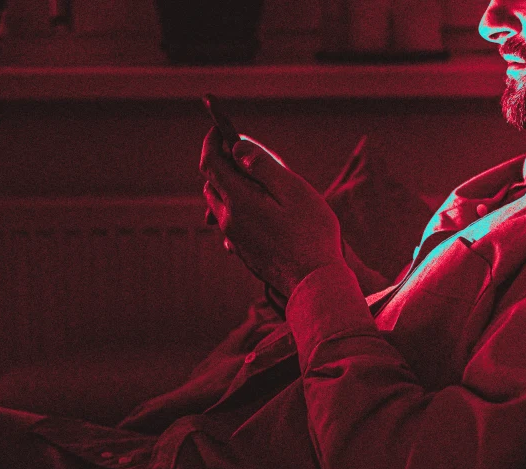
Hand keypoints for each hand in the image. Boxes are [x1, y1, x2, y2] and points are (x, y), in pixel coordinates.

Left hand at [199, 128, 345, 298]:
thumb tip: (238, 147)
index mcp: (239, 200)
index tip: (220, 128)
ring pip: (220, 205)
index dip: (212, 142)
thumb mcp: (294, 191)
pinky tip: (260, 213)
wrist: (315, 283)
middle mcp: (230, 220)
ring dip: (229, 188)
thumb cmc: (312, 234)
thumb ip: (263, 166)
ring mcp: (235, 239)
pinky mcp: (245, 253)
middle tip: (245, 153)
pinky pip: (231, 225)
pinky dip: (237, 210)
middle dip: (222, 164)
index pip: (210, 163)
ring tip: (255, 182)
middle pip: (212, 184)